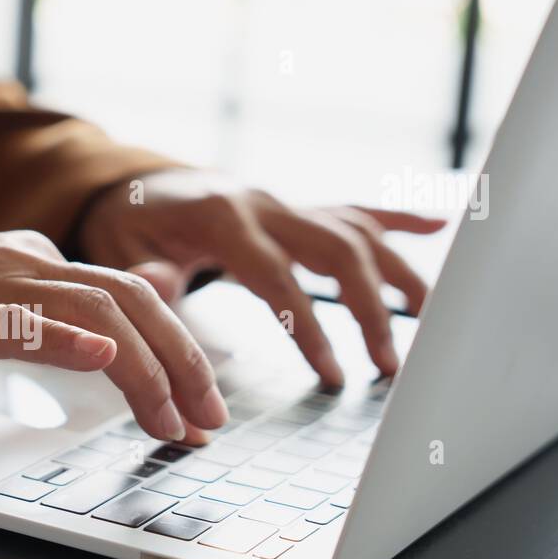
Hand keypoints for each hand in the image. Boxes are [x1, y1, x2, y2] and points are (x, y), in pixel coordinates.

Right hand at [0, 230, 228, 442]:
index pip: (131, 297)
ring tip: (170, 417)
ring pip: (89, 310)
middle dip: (182, 361)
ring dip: (143, 369)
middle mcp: (23, 263)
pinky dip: (63, 339)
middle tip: (209, 418)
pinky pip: (13, 321)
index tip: (204, 401)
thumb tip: (111, 345)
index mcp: (37, 262)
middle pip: (129, 300)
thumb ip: (51, 315)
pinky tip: (99, 359)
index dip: (179, 348)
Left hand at [77, 168, 445, 384]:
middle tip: (386, 366)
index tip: (333, 374)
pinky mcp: (295, 207)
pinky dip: (398, 217)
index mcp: (223, 218)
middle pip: (336, 252)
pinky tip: (439, 225)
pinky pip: (354, 209)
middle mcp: (265, 204)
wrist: (130, 184)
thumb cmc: (127, 226)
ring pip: (356, 232)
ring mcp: (286, 203)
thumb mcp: (119, 251)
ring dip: (396, 276)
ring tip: (430, 320)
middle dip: (369, 309)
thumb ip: (145, 272)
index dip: (309, 327)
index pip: (279, 278)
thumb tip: (159, 284)